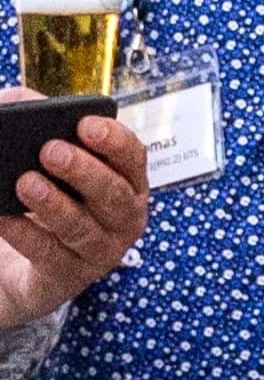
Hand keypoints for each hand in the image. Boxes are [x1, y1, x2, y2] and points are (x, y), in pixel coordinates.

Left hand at [0, 93, 147, 330]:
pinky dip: (25, 234)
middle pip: (113, 194)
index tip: (85, 123)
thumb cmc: (41, 204)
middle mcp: (124, 219)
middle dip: (84, 171)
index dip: (114, 140)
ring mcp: (100, 253)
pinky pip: (49, 256)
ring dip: (53, 203)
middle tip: (49, 150)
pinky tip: (4, 217)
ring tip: (25, 182)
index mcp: (127, 184)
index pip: (134, 158)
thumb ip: (33, 121)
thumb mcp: (44, 162)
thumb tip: (19, 100)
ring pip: (82, 227)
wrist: (20, 267)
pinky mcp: (68, 279)